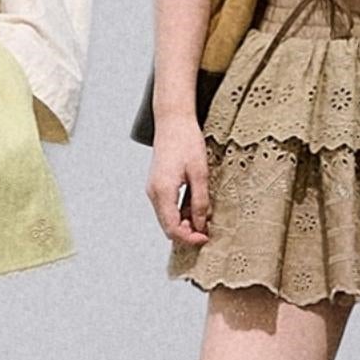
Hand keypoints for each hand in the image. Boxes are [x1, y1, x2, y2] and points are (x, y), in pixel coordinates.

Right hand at [148, 115, 210, 245]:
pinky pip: (167, 206)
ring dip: (185, 221)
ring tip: (203, 214)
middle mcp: (153, 193)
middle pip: (168, 226)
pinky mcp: (157, 185)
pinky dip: (180, 211)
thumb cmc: (186, 141)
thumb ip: (200, 201)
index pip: (173, 228)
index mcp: (163, 191)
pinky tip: (194, 204)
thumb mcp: (200, 173)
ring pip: (167, 217)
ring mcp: (153, 189)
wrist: (173, 121)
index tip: (205, 238)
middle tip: (207, 229)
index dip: (189, 238)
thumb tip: (201, 224)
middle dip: (187, 232)